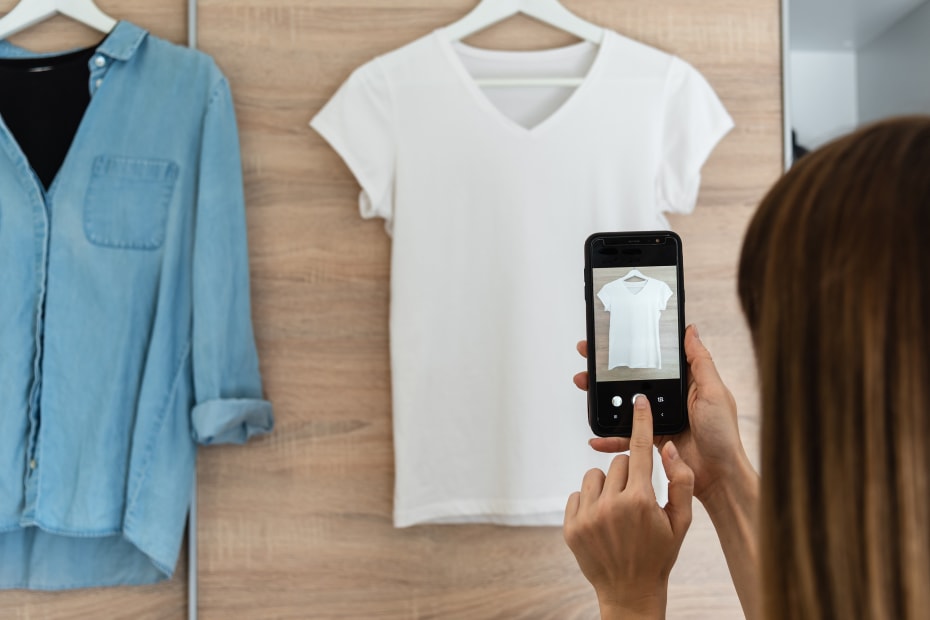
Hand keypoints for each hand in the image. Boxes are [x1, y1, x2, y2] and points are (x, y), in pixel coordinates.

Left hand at [564, 394, 694, 619]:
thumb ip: (681, 482)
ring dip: (606, 486)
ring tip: (616, 511)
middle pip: (617, 463)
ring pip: (594, 476)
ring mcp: (587, 517)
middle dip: (628, 474)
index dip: (641, 422)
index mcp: (640, 501)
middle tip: (635, 498)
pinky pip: (577, 494)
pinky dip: (589, 502)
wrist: (630, 591)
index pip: (639, 450)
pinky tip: (602, 521)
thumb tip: (669, 449)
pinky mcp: (571, 526)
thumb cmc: (659, 555)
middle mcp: (611, 506)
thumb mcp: (681, 522)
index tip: (639, 401)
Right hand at [574, 325, 750, 504]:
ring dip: (601, 398)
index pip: (654, 360)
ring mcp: (658, 419)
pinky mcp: (651, 439)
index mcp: (685, 383)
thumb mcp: (714, 392)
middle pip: (632, 380)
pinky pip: (625, 435)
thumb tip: (691, 330)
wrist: (719, 476)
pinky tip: (596, 437)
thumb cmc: (723, 434)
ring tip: (584, 386)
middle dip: (607, 370)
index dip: (633, 350)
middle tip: (588, 359)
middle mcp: (669, 398)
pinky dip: (609, 437)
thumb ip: (700, 362)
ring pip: (624, 405)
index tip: (611, 339)